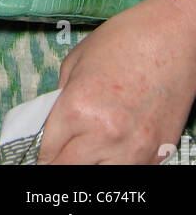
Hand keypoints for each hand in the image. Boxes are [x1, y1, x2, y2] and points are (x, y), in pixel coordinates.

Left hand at [38, 0, 195, 164]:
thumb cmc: (125, 39)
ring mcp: (133, 149)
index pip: (48, 150)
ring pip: (98, 176)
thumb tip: (54, 122)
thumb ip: (62, 97)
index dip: (41, 151)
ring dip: (88, 166)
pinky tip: (114, 145)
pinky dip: (116, 163)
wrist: (173, 38)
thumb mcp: (76, 61)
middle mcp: (105, 135)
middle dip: (59, 161)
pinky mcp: (156, 154)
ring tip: (86, 150)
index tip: (42, 152)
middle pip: (68, 169)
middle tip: (58, 154)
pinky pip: (128, 171)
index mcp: (78, 108)